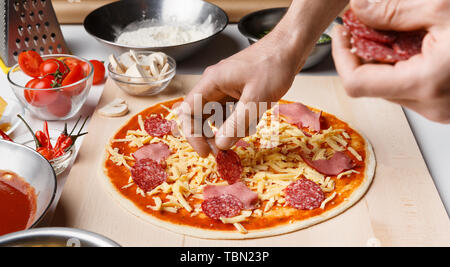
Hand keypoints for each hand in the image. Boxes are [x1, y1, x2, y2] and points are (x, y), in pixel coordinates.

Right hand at [179, 31, 298, 156]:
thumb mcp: (256, 99)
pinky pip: (229, 111)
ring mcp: (225, 87)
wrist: (289, 48)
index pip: (187, 111)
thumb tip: (220, 145)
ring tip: (247, 128)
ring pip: (216, 116)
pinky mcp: (236, 91)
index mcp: (211, 82)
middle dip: (209, 135)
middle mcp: (214, 85)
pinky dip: (238, 120)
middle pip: (199, 116)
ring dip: (227, 128)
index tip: (206, 152)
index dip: (192, 134)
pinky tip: (253, 118)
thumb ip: (237, 124)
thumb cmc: (273, 67)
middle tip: (224, 150)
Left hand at [332, 0, 449, 122]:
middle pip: (371, 84)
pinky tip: (415, 45)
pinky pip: (407, 88)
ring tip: (399, 32)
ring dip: (384, 60)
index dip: (341, 55)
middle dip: (363, 53)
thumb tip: (359, 8)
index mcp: (425, 83)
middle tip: (368, 25)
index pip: (356, 82)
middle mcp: (429, 105)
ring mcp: (437, 108)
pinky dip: (403, 66)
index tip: (341, 34)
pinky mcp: (442, 105)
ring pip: (388, 87)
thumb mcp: (442, 7)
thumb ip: (394, 11)